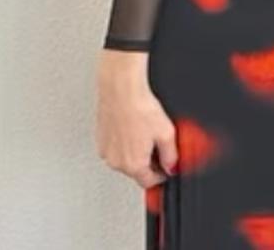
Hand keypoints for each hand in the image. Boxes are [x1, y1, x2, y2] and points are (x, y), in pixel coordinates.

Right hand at [96, 50, 176, 187]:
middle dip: (150, 163)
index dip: (161, 176)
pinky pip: (116, 148)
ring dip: (136, 153)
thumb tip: (172, 167)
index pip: (149, 182)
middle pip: (136, 171)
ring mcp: (106, 151)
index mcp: (133, 164)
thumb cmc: (140, 109)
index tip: (167, 171)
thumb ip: (171, 155)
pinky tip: (134, 128)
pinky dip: (125, 143)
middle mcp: (116, 161)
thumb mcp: (166, 133)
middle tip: (159, 147)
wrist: (121, 91)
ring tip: (146, 134)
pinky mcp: (101, 139)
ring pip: (125, 160)